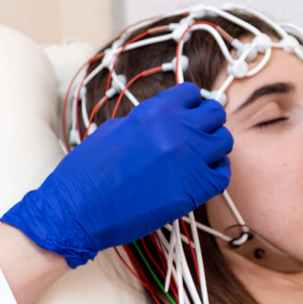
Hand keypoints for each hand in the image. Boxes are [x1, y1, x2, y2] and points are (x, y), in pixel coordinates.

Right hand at [0, 83, 231, 266]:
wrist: (78, 209)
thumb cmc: (88, 172)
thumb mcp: (114, 129)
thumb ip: (146, 121)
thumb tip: (164, 122)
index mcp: (155, 111)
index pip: (192, 93)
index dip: (189, 104)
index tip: (186, 113)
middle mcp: (177, 131)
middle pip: (214, 114)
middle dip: (206, 121)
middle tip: (195, 134)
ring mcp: (189, 161)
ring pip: (224, 142)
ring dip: (213, 146)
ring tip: (198, 157)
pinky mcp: (193, 191)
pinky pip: (222, 174)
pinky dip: (216, 172)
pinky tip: (202, 175)